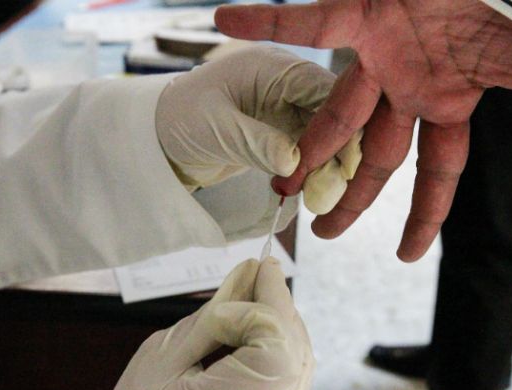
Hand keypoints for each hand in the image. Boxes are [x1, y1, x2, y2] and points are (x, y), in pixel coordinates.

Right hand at [88, 257, 313, 389]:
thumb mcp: (159, 360)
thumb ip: (212, 316)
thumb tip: (250, 273)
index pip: (278, 352)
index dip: (269, 307)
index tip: (251, 277)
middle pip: (298, 353)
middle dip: (280, 307)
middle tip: (256, 275)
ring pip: (303, 364)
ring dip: (282, 325)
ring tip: (249, 302)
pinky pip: (295, 382)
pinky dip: (281, 350)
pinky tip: (254, 336)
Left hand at [156, 44, 362, 213]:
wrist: (160, 136)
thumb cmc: (179, 118)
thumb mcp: (216, 129)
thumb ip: (256, 143)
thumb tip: (294, 163)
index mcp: (273, 67)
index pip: (321, 89)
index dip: (341, 123)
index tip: (351, 159)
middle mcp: (287, 84)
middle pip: (330, 114)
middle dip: (339, 151)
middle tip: (339, 188)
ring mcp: (288, 109)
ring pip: (325, 138)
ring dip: (327, 168)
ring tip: (325, 199)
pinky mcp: (285, 133)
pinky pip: (311, 153)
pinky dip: (313, 174)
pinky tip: (314, 194)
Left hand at [215, 0, 511, 260]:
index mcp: (451, 99)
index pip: (435, 172)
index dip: (423, 214)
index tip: (407, 252)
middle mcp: (412, 83)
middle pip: (376, 155)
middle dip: (352, 196)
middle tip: (322, 231)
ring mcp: (387, 51)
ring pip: (340, 111)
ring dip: (310, 144)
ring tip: (279, 180)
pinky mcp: (369, 9)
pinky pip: (312, 20)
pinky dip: (270, 19)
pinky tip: (226, 16)